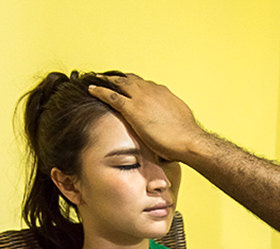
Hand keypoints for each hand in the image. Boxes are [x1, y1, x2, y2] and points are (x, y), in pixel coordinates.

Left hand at [88, 74, 203, 162]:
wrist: (188, 140)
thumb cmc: (186, 136)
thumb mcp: (178, 120)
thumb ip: (169, 117)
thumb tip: (167, 126)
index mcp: (163, 93)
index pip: (145, 84)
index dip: (134, 84)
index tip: (128, 85)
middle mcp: (152, 90)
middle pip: (131, 79)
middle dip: (119, 78)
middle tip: (108, 78)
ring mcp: (141, 98)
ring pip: (119, 83)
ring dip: (106, 80)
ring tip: (96, 79)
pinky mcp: (132, 108)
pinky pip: (111, 96)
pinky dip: (99, 90)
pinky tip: (91, 89)